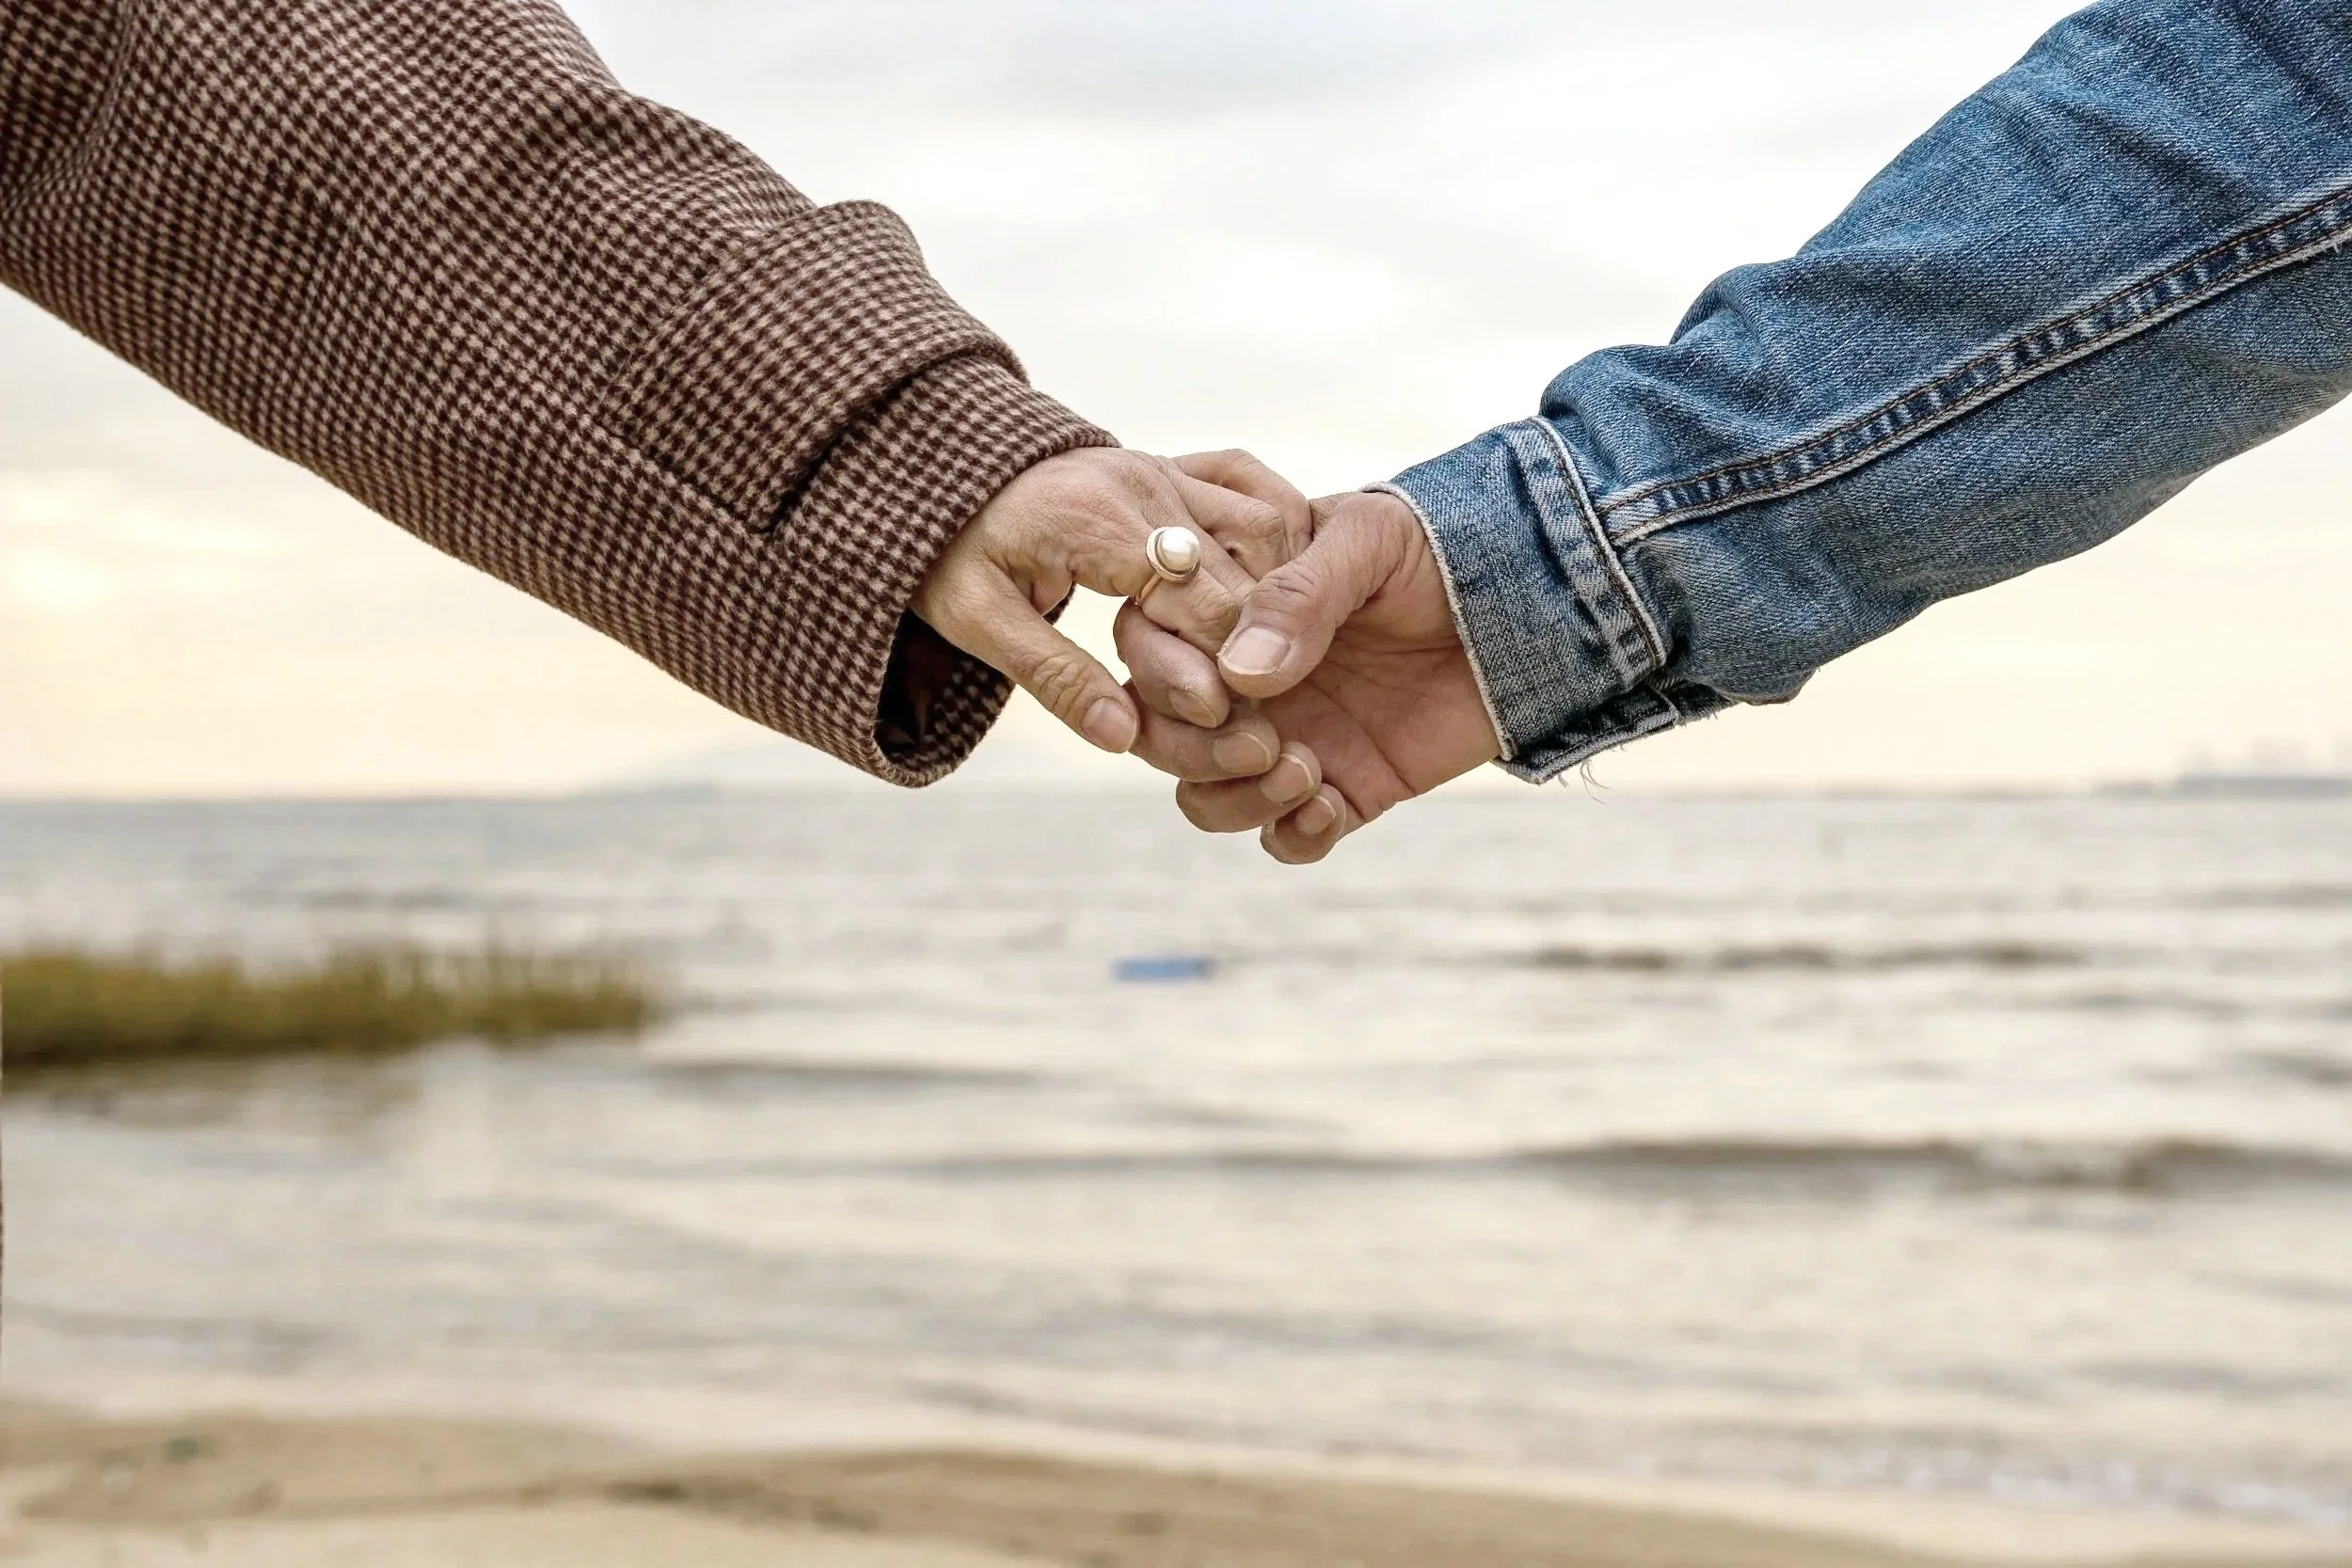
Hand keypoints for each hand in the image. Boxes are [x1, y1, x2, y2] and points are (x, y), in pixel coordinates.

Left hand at [912, 448, 1293, 776]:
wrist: (938, 471)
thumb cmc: (952, 552)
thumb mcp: (978, 622)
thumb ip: (1055, 677)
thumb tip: (1123, 737)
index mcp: (1097, 522)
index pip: (1199, 600)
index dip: (1226, 667)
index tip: (1231, 721)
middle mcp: (1145, 482)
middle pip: (1244, 570)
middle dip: (1258, 644)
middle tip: (1262, 709)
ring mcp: (1165, 469)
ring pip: (1264, 527)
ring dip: (1274, 596)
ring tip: (1267, 662)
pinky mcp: (1174, 467)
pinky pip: (1252, 493)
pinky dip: (1274, 545)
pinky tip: (1274, 595)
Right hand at [1174, 488, 1503, 862]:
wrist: (1536, 604)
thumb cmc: (1443, 549)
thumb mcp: (1368, 543)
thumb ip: (1299, 595)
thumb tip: (1240, 674)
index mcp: (1232, 608)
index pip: (1148, 645)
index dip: (1163, 677)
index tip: (1216, 690)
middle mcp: (1245, 678)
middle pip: (1160, 733)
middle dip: (1193, 750)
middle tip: (1264, 741)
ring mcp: (1289, 735)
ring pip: (1206, 794)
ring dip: (1238, 799)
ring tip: (1305, 774)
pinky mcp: (1344, 788)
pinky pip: (1285, 836)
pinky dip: (1292, 835)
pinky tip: (1331, 807)